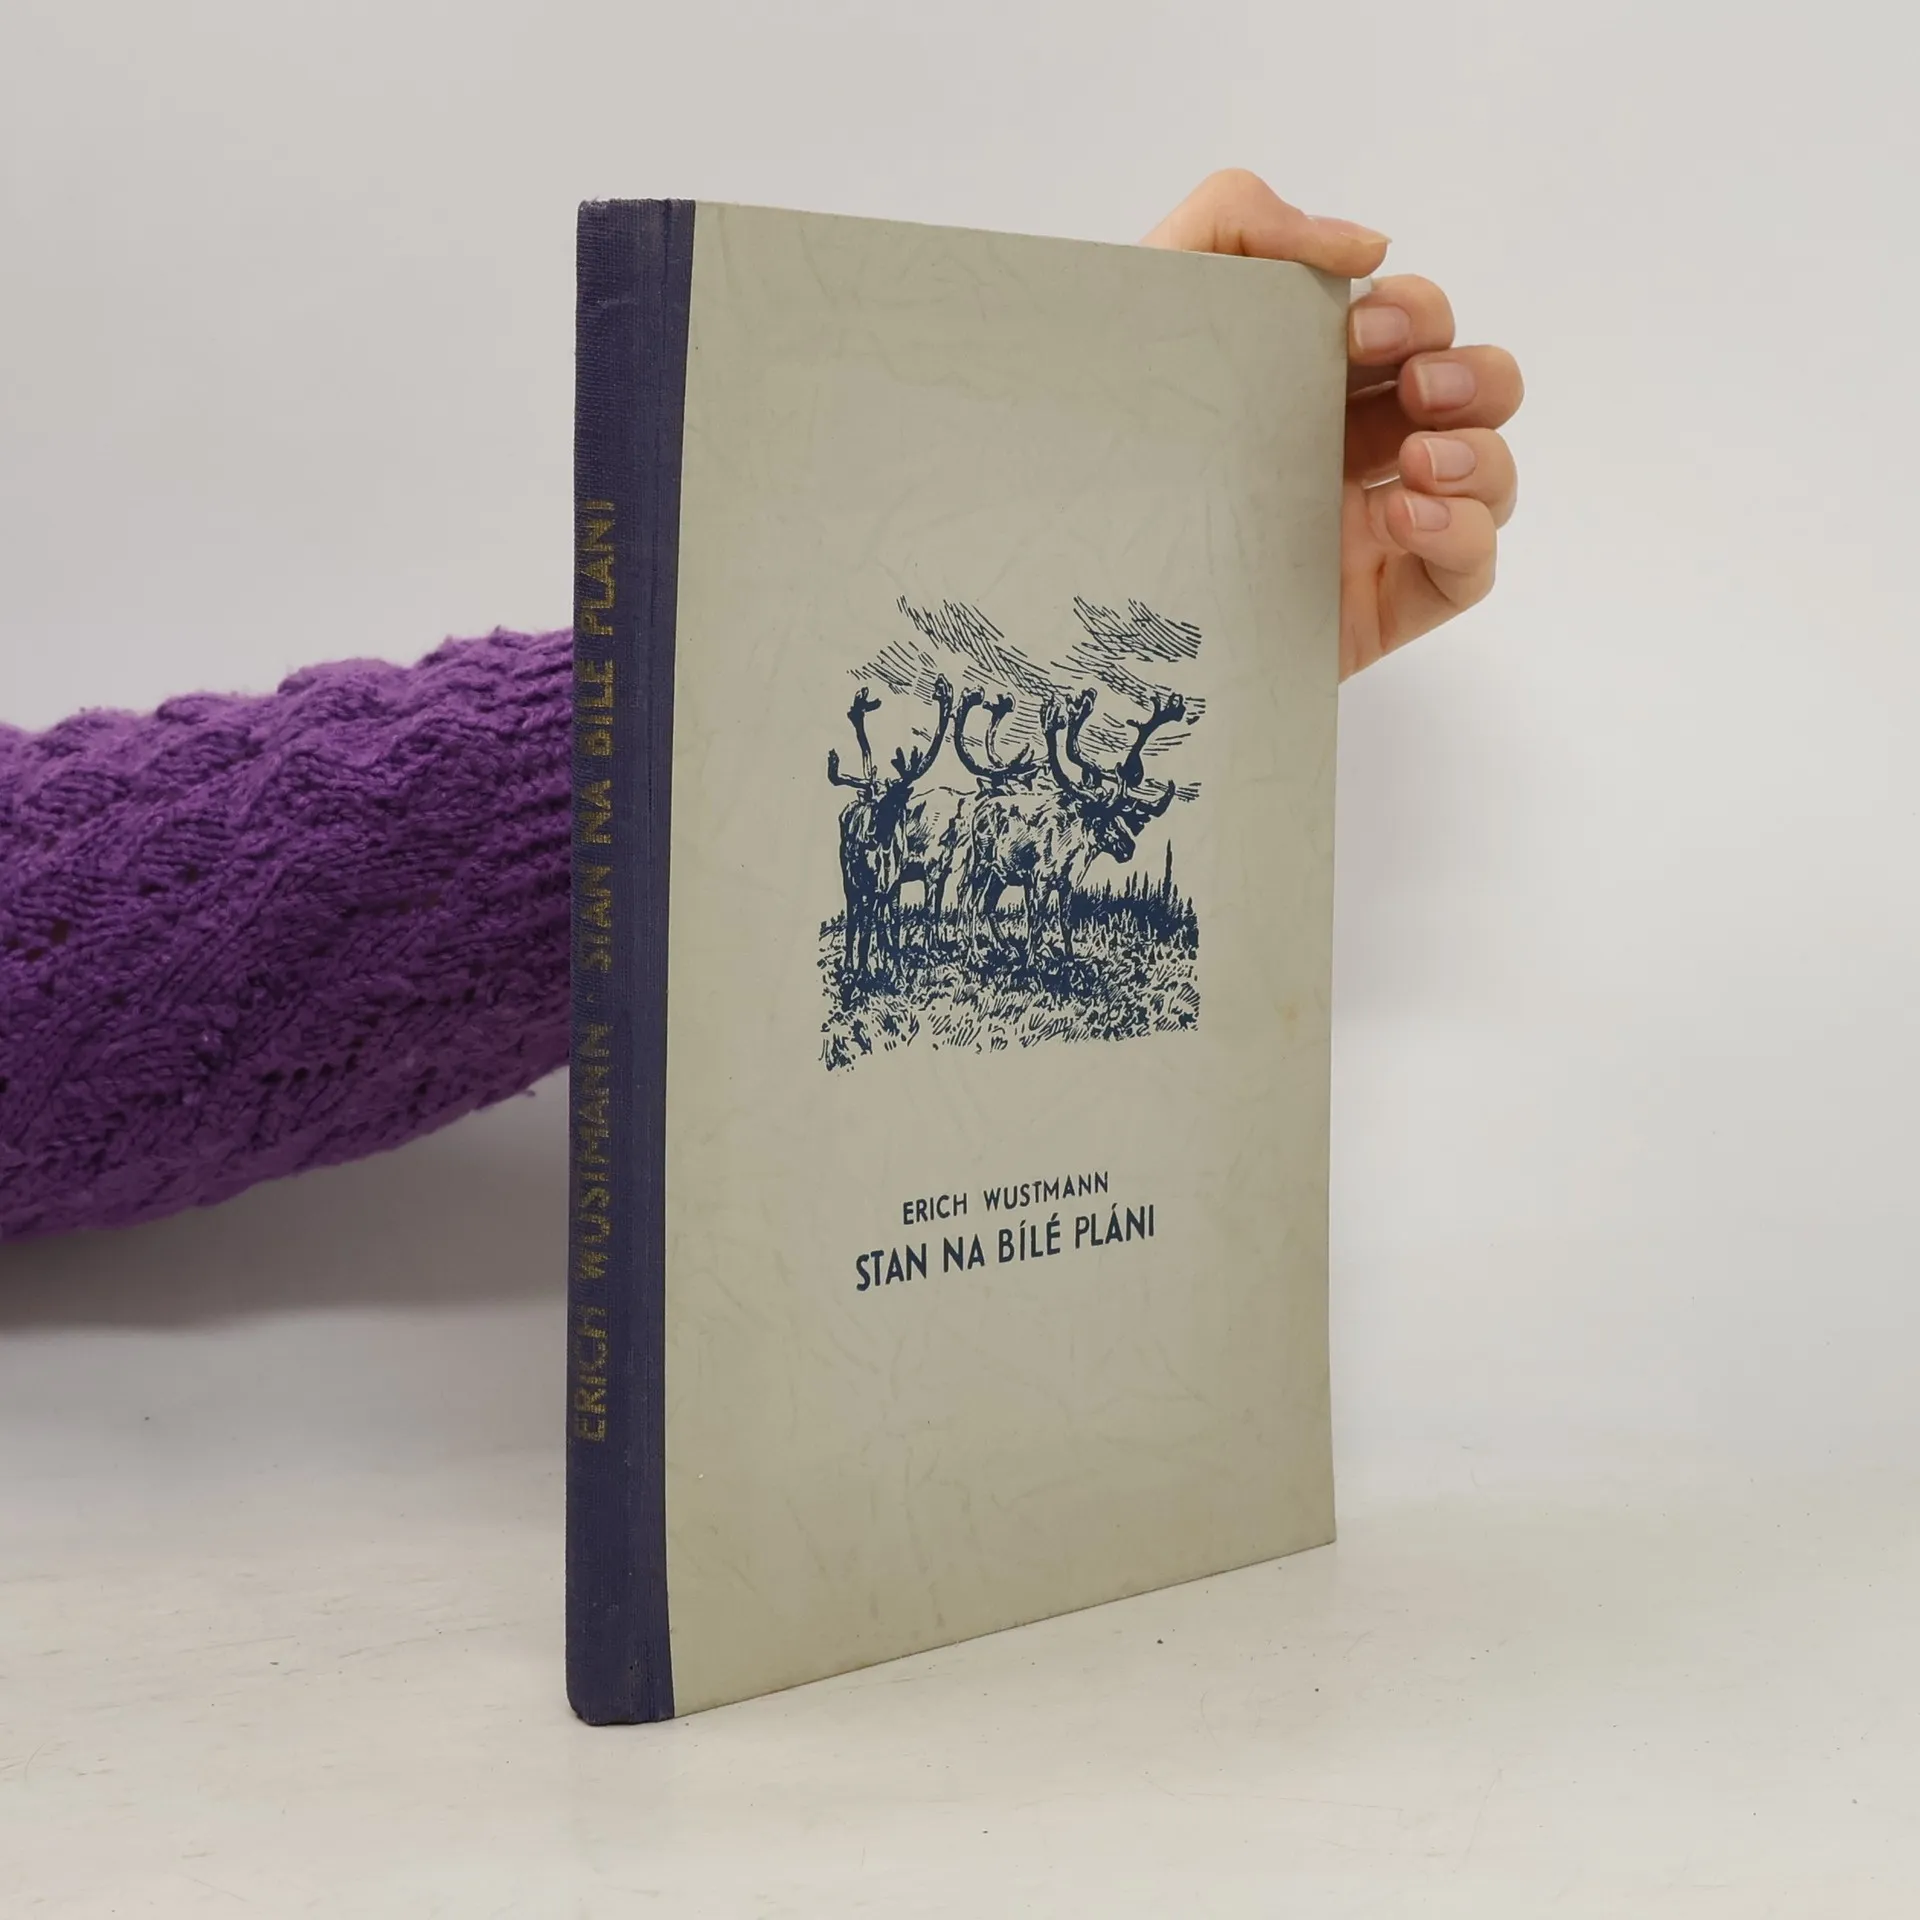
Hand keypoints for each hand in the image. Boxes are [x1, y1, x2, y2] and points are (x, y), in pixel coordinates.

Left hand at [1142, 171, 1521, 679]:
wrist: (1066, 572)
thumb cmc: (1096, 434)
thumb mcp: (1147, 294)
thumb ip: (1237, 220)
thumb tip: (1369, 245)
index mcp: (1306, 378)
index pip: (1412, 327)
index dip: (1415, 314)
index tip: (1359, 330)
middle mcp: (1345, 449)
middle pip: (1471, 393)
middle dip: (1467, 375)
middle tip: (1409, 391)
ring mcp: (1366, 532)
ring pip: (1489, 477)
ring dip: (1482, 453)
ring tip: (1415, 462)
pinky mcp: (1371, 608)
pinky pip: (1469, 571)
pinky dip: (1469, 533)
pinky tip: (1410, 515)